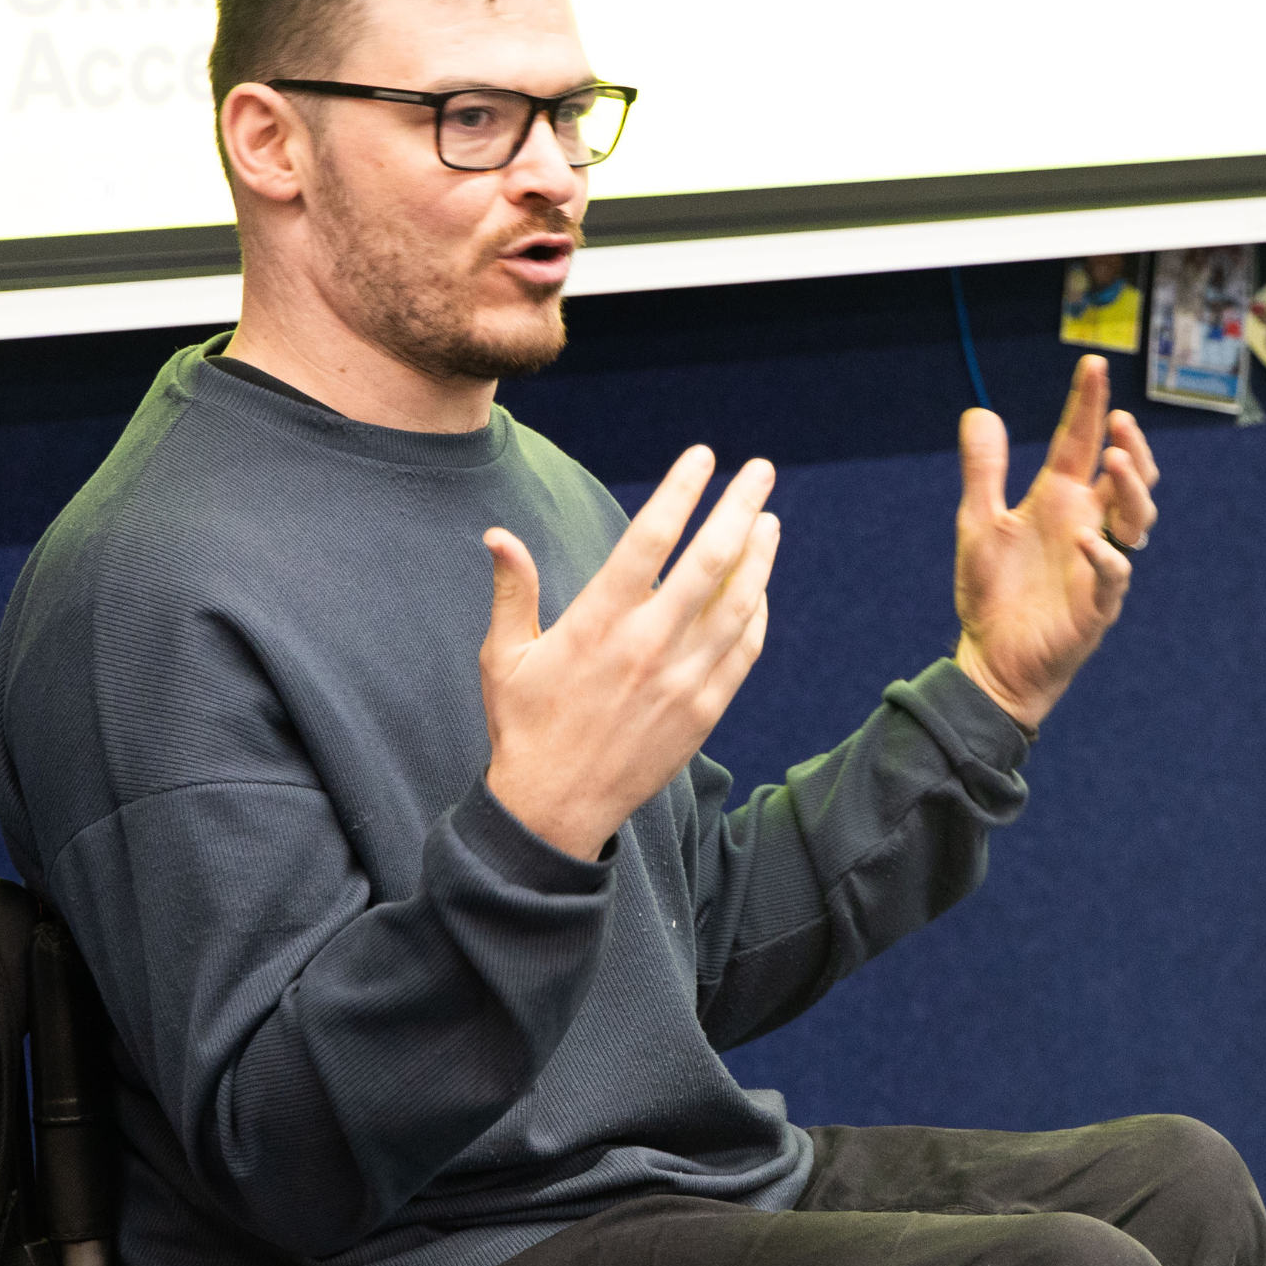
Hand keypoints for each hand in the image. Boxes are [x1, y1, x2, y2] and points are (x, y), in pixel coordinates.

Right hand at [481, 447, 779, 859]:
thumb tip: (497, 534)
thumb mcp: (504, 656)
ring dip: (760, 556)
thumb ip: (512, 591)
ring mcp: (682, 681)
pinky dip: (756, 613)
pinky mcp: (703, 712)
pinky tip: (758, 589)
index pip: (649, 539)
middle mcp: (647, 647)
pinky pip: (743, 650)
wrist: (555, 808)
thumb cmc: (524, 726)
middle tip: (761, 470)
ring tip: (769, 520)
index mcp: (597, 624)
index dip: (680, 491)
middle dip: (740, 507)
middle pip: (710, 561)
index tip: (702, 456)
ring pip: (738, 604)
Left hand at [952, 354, 1160, 731]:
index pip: (1080, 442)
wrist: (992, 660)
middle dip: (1130, 444)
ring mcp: (1098, 562)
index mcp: (1059, 500)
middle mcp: (1087, 523)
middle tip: (1118, 419)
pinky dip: (1104, 556)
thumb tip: (980, 411)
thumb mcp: (979, 523)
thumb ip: (983, 470)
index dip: (1089, 404)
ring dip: (1132, 487)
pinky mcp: (1097, 604)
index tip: (1094, 364)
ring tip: (1115, 460)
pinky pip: (1115, 575)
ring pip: (1137, 517)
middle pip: (1127, 474)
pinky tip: (1085, 540)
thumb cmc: (993, 593)